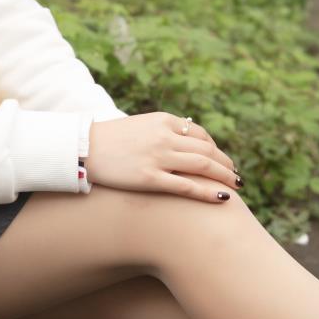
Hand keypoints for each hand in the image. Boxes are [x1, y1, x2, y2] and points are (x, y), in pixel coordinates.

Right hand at [85, 112, 241, 202]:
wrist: (82, 149)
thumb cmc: (110, 140)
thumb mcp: (140, 125)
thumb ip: (163, 130)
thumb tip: (185, 137)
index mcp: (163, 120)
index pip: (200, 134)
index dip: (215, 149)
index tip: (221, 160)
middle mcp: (165, 137)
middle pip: (207, 150)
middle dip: (226, 164)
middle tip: (236, 176)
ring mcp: (158, 158)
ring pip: (203, 166)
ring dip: (224, 176)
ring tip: (236, 186)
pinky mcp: (150, 179)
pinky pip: (187, 186)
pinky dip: (209, 192)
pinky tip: (223, 198)